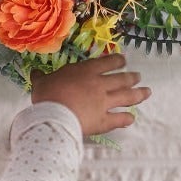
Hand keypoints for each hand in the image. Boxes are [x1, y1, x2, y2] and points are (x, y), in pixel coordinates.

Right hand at [31, 53, 149, 136]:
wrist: (54, 115)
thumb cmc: (48, 95)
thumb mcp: (42, 83)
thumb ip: (41, 77)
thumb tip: (34, 72)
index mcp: (86, 72)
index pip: (107, 63)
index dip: (117, 61)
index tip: (124, 60)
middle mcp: (100, 84)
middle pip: (121, 79)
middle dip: (132, 77)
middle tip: (139, 76)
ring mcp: (104, 103)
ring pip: (126, 96)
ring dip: (138, 94)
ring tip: (146, 92)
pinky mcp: (104, 120)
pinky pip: (119, 119)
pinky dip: (127, 119)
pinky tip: (131, 119)